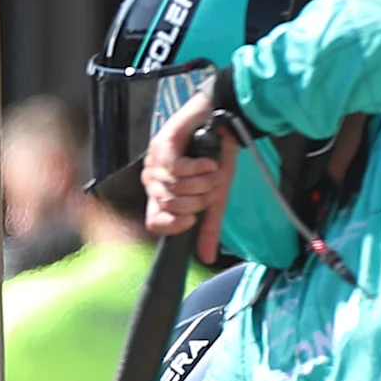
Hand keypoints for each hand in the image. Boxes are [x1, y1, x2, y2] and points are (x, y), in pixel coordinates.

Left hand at [143, 85, 237, 266]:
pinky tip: (208, 161)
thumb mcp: (216, 197)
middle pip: (170, 206)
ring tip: (212, 169)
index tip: (192, 220)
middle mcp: (154, 180)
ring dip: (202, 182)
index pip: (154, 222)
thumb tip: (207, 258)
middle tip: (211, 184)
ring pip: (174, 188)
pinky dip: (198, 168)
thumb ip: (209, 228)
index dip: (172, 225)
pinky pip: (176, 170)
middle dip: (198, 198)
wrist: (226, 122)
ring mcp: (155, 162)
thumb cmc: (217, 157)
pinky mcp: (162, 145)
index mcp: (162, 195)